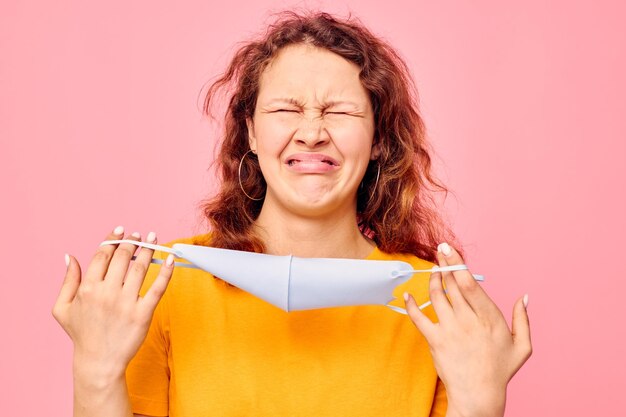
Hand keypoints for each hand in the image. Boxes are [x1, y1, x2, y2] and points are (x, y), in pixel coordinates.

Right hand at [52, 226, 173, 382]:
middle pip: (122, 257)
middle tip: (139, 234)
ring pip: (140, 268)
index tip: (120, 230)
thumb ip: (67, 281)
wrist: (98, 362)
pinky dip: (166, 272)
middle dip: (131, 241)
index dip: (112, 239)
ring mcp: (126, 303)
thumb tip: (70, 256)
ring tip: (153, 238)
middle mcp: (106, 293)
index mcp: (87, 289)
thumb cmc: (82, 334)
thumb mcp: (63, 308)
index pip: (102, 255)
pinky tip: (170, 259)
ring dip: (148, 249)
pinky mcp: (143, 314)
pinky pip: (157, 288)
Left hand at [404, 243, 531, 416]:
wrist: (478, 396)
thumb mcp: (522, 347)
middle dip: (444, 264)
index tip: (451, 250)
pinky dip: (411, 304)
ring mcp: (451, 330)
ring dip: (432, 280)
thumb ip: (523, 319)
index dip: (458, 264)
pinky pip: (419, 317)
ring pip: (437, 296)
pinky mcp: (435, 341)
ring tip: (433, 271)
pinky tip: (408, 294)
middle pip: (453, 284)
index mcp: (490, 318)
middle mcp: (469, 320)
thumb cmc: (499, 371)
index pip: (471, 283)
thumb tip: (524, 297)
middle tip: (440, 250)